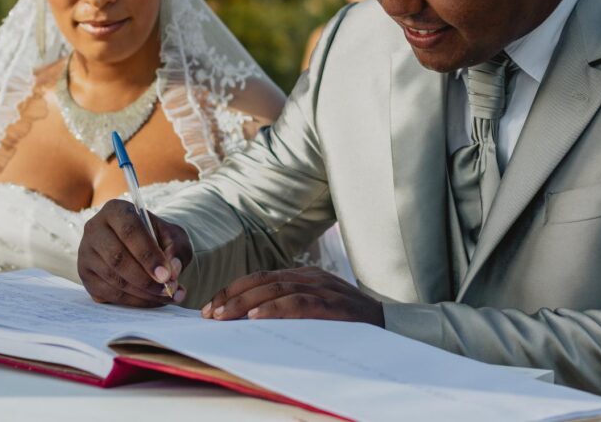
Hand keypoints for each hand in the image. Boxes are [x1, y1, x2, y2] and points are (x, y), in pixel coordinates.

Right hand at [78, 199, 192, 306]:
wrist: (143, 245)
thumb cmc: (158, 238)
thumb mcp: (173, 236)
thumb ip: (176, 250)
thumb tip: (172, 271)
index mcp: (116, 210)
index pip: (130, 230)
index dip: (149, 255)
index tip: (167, 275)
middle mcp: (94, 228)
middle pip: (117, 258)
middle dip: (146, 279)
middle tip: (169, 289)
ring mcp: (86, 253)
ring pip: (113, 279)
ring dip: (143, 293)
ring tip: (167, 296)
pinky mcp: (85, 275)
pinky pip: (108, 294)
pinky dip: (133, 301)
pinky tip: (152, 301)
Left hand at [200, 267, 384, 325]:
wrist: (390, 325)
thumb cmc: (348, 322)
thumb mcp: (316, 309)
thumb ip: (289, 308)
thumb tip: (250, 321)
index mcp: (304, 276)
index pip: (261, 277)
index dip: (233, 290)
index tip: (211, 306)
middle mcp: (311, 277)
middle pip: (262, 280)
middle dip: (232, 296)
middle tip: (210, 313)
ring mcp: (323, 289)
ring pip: (276, 289)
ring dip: (245, 303)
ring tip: (224, 317)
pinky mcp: (332, 305)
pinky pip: (298, 303)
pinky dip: (275, 309)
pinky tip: (256, 317)